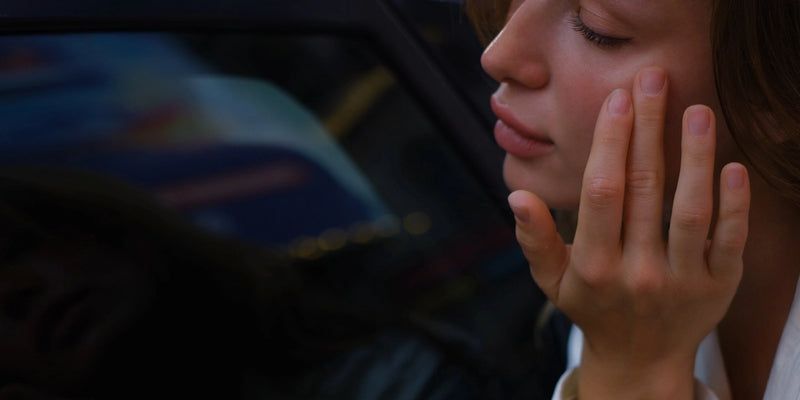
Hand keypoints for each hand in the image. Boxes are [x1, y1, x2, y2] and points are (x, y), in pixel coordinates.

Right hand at [509, 67, 749, 398]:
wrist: (640, 359)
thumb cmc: (591, 306)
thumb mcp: (551, 280)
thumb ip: (534, 239)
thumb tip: (517, 195)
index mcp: (593, 265)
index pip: (602, 192)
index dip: (610, 141)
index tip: (618, 99)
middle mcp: (636, 272)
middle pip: (644, 188)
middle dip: (648, 128)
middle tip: (654, 79)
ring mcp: (681, 281)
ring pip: (691, 210)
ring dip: (695, 157)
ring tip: (697, 111)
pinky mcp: (718, 287)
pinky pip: (730, 241)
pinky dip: (734, 204)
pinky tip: (731, 166)